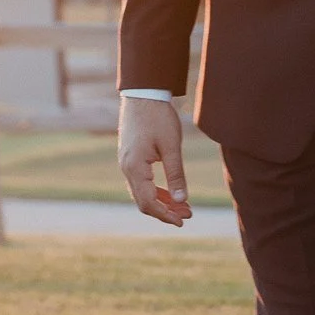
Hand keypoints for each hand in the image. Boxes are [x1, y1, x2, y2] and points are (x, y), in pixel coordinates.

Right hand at [118, 95, 193, 226]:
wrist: (143, 94)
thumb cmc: (158, 117)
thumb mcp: (171, 146)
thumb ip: (176, 174)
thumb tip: (182, 200)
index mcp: (135, 167)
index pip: (148, 202)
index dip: (165, 214)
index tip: (183, 220)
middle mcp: (127, 168)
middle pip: (143, 201)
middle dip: (165, 211)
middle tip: (188, 215)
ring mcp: (126, 163)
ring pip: (142, 192)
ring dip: (162, 202)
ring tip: (184, 206)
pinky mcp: (130, 158)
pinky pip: (141, 182)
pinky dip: (156, 190)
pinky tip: (172, 193)